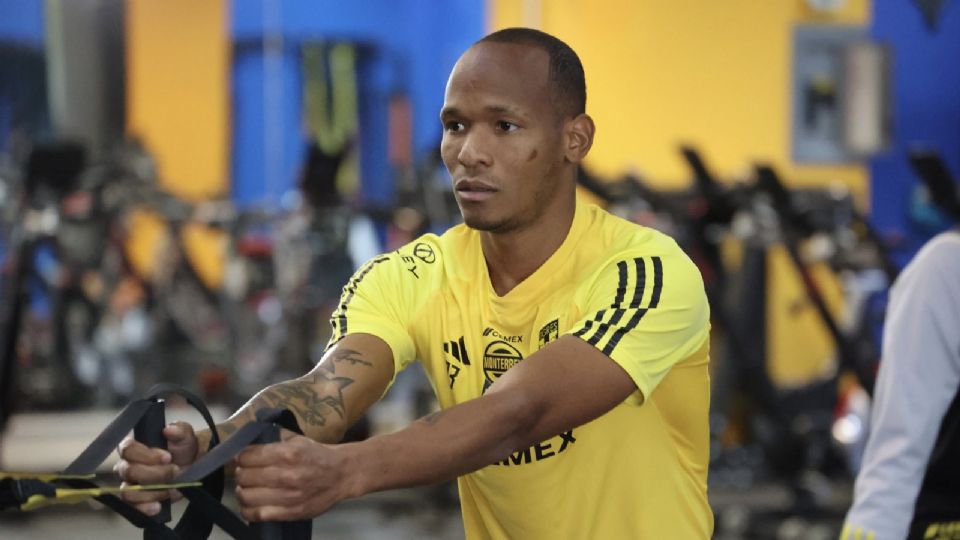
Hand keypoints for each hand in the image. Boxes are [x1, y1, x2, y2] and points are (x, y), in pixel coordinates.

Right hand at [115, 421, 199, 514]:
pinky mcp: (137, 500)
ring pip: (129, 492)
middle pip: (129, 471)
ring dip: (153, 491)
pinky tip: (158, 506)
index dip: (146, 455)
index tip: (168, 457)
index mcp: (133, 447)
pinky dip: (144, 508)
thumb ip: (179, 430)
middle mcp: (126, 466)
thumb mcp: (185, 436)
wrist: (192, 465)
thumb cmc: (182, 447)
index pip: (128, 449)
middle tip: (174, 471)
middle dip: (155, 473)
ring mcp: (130, 484)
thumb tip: (169, 430)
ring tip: (170, 488)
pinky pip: (132, 508)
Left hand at [234, 433, 355, 521]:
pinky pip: (256, 514)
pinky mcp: (290, 512)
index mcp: (287, 453)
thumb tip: (251, 439)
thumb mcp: (299, 440)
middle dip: (241, 473)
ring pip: (246, 496)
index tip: (242, 458)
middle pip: (243, 476)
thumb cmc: (319, 456)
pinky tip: (251, 504)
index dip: (241, 457)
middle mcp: (286, 474)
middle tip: (245, 473)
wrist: (343, 474)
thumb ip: (275, 438)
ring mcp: (288, 496)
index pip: (247, 456)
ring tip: (247, 488)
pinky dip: (247, 509)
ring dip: (242, 491)